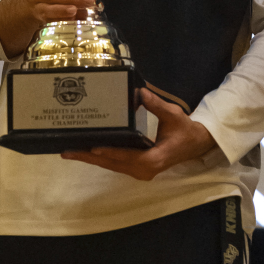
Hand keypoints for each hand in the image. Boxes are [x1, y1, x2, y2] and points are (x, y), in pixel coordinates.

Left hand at [60, 89, 216, 179]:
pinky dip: (101, 158)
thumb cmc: (185, 130)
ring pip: (112, 166)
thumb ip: (156, 105)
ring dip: (92, 159)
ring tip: (71, 152)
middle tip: (68, 152)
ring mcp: (140, 171)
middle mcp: (144, 170)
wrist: (195, 144)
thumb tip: (140, 91)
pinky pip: (116, 164)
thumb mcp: (173, 115)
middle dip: (90, 157)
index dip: (111, 152)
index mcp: (154, 159)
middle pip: (113, 164)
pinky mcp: (137, 168)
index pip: (128, 156)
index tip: (93, 148)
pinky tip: (87, 151)